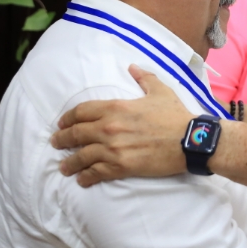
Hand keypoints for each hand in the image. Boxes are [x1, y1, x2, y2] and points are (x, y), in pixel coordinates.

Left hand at [50, 64, 193, 186]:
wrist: (190, 140)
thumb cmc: (176, 116)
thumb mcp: (160, 91)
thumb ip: (144, 78)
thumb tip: (133, 67)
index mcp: (116, 107)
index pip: (82, 111)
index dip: (68, 118)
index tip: (62, 124)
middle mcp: (109, 127)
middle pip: (76, 134)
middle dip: (62, 140)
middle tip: (56, 143)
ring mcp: (113, 149)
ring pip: (82, 156)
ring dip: (70, 163)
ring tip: (64, 167)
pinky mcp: (121, 166)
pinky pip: (96, 172)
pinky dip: (87, 176)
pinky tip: (82, 179)